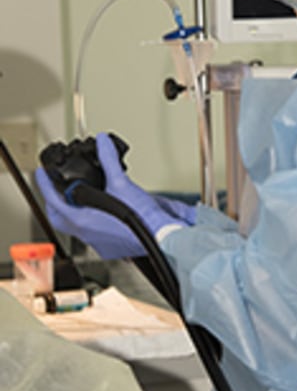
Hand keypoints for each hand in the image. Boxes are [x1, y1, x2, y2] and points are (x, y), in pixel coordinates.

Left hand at [35, 133, 195, 259]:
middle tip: (53, 189)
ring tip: (76, 199)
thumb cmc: (143, 218)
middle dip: (54, 202)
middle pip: (59, 218)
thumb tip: (103, 143)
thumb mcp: (122, 184)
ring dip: (71, 212)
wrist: (162, 237)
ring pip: (74, 227)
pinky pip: (90, 234)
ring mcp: (96, 243)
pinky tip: (97, 214)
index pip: (54, 200)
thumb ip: (109, 161)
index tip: (41, 174)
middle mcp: (86, 234)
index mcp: (83, 220)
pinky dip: (88, 221)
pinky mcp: (108, 247)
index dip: (45, 185)